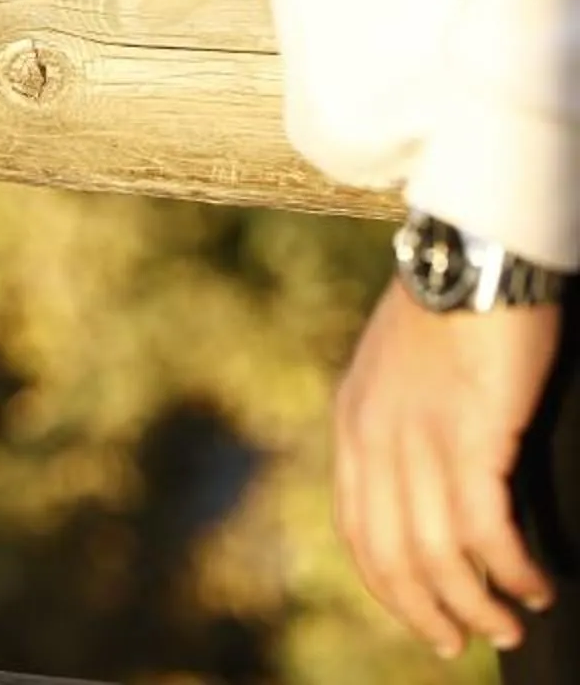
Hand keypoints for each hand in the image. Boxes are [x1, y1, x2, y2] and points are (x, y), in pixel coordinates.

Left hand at [334, 277, 560, 656]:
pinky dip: (513, 568)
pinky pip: (486, 530)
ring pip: (439, 555)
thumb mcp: (398, 371)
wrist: (473, 250)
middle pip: (393, 557)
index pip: (358, 532)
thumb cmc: (449, 306)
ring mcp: (419, 437)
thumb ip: (398, 427)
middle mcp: (375, 436)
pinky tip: (537, 582)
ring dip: (480, 602)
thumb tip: (423, 492)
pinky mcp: (470, 434)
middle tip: (468, 639)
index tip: (424, 620)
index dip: (391, 589)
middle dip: (432, 611)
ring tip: (513, 620)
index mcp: (353, 421)